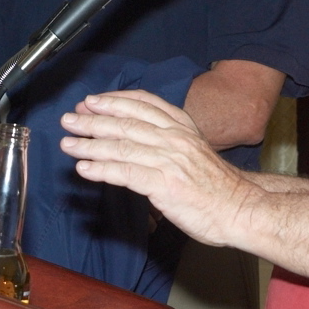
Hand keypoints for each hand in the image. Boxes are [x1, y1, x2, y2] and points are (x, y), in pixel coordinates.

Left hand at [59, 89, 255, 246]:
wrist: (240, 208)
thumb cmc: (217, 185)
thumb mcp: (194, 151)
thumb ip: (168, 140)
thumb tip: (136, 138)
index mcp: (182, 126)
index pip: (143, 104)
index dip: (114, 100)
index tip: (92, 101)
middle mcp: (174, 138)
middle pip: (126, 123)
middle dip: (93, 120)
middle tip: (69, 119)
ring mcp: (169, 160)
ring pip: (122, 146)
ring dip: (90, 144)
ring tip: (68, 143)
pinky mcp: (164, 184)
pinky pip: (126, 173)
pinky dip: (102, 170)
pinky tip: (84, 169)